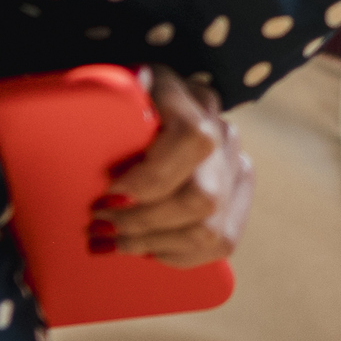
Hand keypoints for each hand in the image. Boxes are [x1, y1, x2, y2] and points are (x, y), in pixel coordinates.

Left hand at [90, 65, 250, 266]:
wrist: (141, 120)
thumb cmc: (115, 112)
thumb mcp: (110, 99)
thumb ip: (113, 95)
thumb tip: (135, 86)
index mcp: (193, 100)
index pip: (195, 140)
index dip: (153, 177)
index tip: (110, 191)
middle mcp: (224, 132)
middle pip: (204, 197)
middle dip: (145, 221)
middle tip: (103, 223)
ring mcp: (236, 167)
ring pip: (211, 229)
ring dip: (155, 243)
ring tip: (116, 240)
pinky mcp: (237, 200)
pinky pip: (220, 242)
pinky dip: (176, 254)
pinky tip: (146, 246)